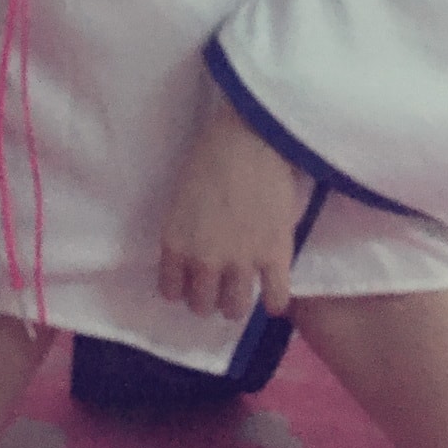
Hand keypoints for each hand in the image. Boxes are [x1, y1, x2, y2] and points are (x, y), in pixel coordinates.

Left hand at [159, 89, 300, 320]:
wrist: (250, 139)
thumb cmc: (210, 154)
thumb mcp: (182, 198)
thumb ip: (187, 230)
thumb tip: (198, 248)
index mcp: (176, 243)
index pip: (171, 290)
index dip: (182, 288)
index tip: (190, 282)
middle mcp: (204, 261)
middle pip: (202, 305)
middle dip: (208, 299)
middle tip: (218, 286)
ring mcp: (240, 263)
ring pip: (235, 309)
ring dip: (236, 304)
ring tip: (243, 291)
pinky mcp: (275, 257)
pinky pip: (276, 298)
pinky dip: (275, 301)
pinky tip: (274, 294)